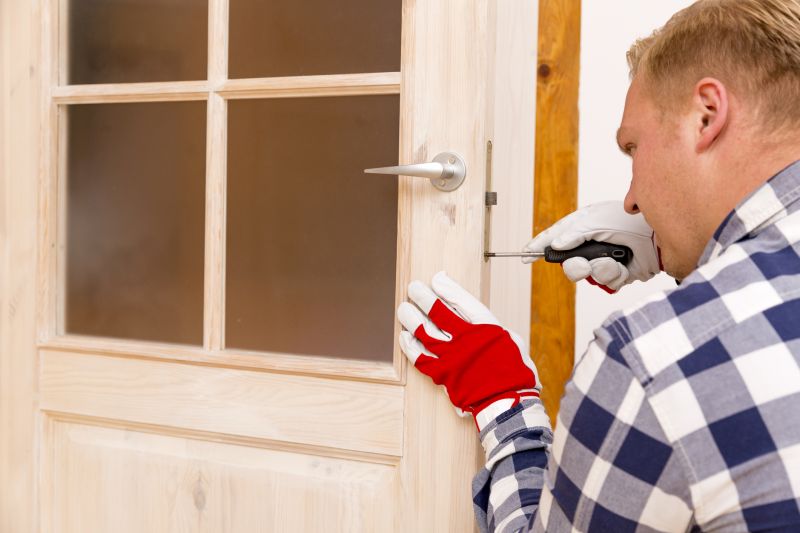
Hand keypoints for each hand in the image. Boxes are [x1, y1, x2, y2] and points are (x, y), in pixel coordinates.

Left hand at [396, 271, 540, 430]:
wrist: (509, 401)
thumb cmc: (513, 371)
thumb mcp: (510, 339)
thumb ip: (488, 324)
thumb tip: (470, 310)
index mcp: (485, 328)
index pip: (461, 301)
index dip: (446, 288)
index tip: (436, 279)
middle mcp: (466, 340)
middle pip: (437, 312)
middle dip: (423, 297)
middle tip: (414, 288)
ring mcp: (452, 357)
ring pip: (424, 332)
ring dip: (411, 318)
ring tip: (404, 308)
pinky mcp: (442, 374)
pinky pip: (419, 358)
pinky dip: (410, 346)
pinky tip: (404, 336)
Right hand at [523, 201, 660, 292]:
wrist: (659, 237)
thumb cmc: (630, 222)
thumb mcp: (596, 221)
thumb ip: (573, 233)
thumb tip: (556, 245)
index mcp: (584, 226)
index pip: (556, 238)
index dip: (540, 246)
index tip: (525, 255)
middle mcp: (592, 245)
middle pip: (568, 263)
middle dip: (574, 266)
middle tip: (580, 263)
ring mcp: (605, 260)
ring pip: (586, 276)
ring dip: (597, 269)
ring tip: (612, 260)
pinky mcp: (619, 275)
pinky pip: (605, 283)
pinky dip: (613, 274)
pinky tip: (623, 266)